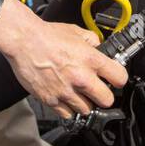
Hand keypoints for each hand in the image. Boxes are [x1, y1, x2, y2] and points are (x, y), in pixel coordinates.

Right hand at [0, 18, 127, 120]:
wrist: (24, 41)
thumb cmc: (46, 36)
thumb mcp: (76, 31)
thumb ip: (92, 42)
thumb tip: (99, 48)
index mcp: (91, 60)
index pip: (120, 78)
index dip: (119, 79)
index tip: (115, 79)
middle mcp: (81, 78)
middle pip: (107, 100)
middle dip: (104, 95)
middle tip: (98, 90)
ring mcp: (66, 91)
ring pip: (87, 110)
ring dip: (85, 103)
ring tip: (79, 93)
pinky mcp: (51, 100)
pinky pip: (67, 114)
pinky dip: (68, 109)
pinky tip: (66, 98)